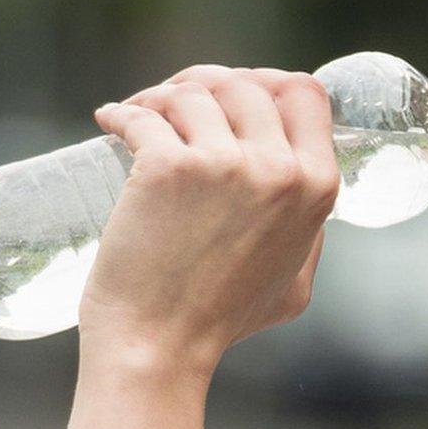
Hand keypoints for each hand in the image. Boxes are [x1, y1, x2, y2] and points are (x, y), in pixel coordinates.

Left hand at [79, 64, 338, 372]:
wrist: (159, 347)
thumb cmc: (221, 320)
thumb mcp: (296, 281)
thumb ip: (308, 236)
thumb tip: (299, 200)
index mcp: (316, 187)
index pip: (306, 92)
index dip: (270, 82)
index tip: (235, 93)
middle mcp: (278, 169)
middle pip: (245, 84)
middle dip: (206, 85)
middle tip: (172, 104)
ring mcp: (223, 164)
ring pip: (192, 92)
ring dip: (161, 96)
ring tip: (140, 115)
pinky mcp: (167, 167)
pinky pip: (142, 114)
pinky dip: (121, 113)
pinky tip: (110, 120)